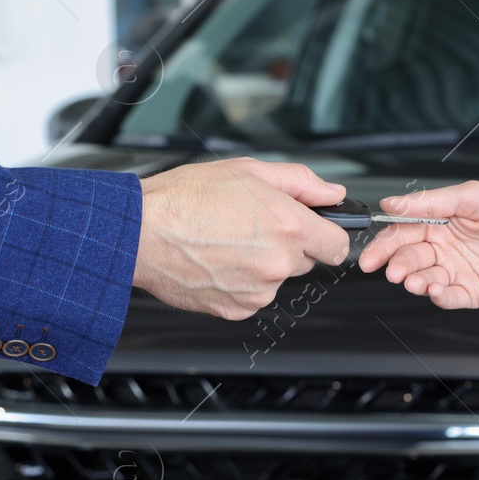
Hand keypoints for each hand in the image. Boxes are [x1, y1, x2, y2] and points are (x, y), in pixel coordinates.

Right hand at [134, 157, 351, 319]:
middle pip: (305, 261)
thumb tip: (333, 193)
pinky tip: (216, 261)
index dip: (328, 234)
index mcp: (288, 226)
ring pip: (276, 279)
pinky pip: (252, 296)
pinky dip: (240, 282)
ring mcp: (257, 291)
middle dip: (287, 245)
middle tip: (251, 226)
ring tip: (226, 241)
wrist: (140, 233)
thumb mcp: (249, 171)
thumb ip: (301, 183)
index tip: (316, 230)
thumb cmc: (185, 199)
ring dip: (261, 265)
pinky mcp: (236, 309)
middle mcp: (277, 263)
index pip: (338, 245)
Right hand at [357, 181, 478, 307]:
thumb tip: (391, 203)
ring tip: (416, 281)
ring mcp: (461, 271)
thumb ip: (431, 202)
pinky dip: (439, 297)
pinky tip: (437, 291)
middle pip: (410, 258)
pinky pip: (450, 298)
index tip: (371, 254)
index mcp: (444, 221)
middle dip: (397, 265)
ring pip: (426, 279)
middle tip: (393, 271)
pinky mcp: (476, 293)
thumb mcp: (474, 196)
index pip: (405, 232)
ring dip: (416, 282)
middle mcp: (449, 247)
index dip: (386, 243)